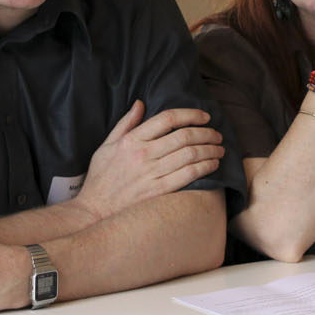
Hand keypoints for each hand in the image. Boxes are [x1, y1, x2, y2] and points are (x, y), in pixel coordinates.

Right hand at [74, 101, 225, 223]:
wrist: (95, 210)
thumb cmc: (101, 177)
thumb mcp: (107, 145)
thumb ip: (126, 123)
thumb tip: (141, 103)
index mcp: (131, 140)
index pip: (167, 119)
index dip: (191, 114)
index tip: (205, 116)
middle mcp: (143, 154)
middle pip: (184, 136)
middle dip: (206, 133)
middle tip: (217, 134)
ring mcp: (151, 174)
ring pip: (190, 155)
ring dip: (210, 150)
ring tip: (219, 149)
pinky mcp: (158, 192)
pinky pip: (188, 176)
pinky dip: (204, 167)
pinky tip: (212, 165)